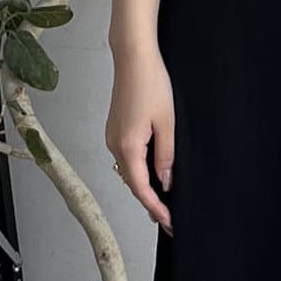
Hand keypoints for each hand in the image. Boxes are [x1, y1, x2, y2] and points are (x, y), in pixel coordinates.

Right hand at [108, 45, 174, 235]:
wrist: (134, 58)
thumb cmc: (151, 83)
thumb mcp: (167, 124)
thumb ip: (166, 156)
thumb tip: (165, 182)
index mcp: (128, 146)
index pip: (141, 188)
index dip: (155, 207)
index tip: (168, 222)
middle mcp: (115, 144)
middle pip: (133, 183)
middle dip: (150, 202)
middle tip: (167, 219)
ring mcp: (113, 136)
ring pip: (129, 171)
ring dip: (144, 187)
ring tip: (162, 202)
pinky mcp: (115, 129)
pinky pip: (127, 157)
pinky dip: (139, 171)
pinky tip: (152, 175)